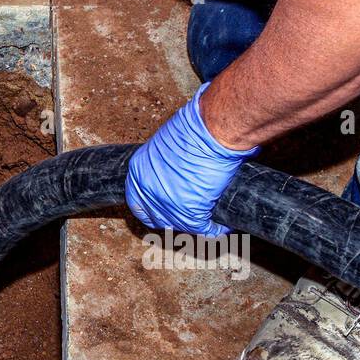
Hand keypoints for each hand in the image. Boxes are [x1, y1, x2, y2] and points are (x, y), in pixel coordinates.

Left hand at [125, 83, 259, 236]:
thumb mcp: (165, 144)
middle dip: (173, 220)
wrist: (212, 130)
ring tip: (208, 222)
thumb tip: (176, 173)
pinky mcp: (189, 211)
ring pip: (179, 225)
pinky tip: (221, 228)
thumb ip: (164, 163)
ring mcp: (166, 204)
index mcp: (137, 173)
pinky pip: (201, 228)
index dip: (152, 210)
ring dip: (194, 225)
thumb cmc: (195, 129)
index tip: (164, 212)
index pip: (138, 203)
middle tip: (189, 218)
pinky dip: (214, 230)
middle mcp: (147, 191)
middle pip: (157, 217)